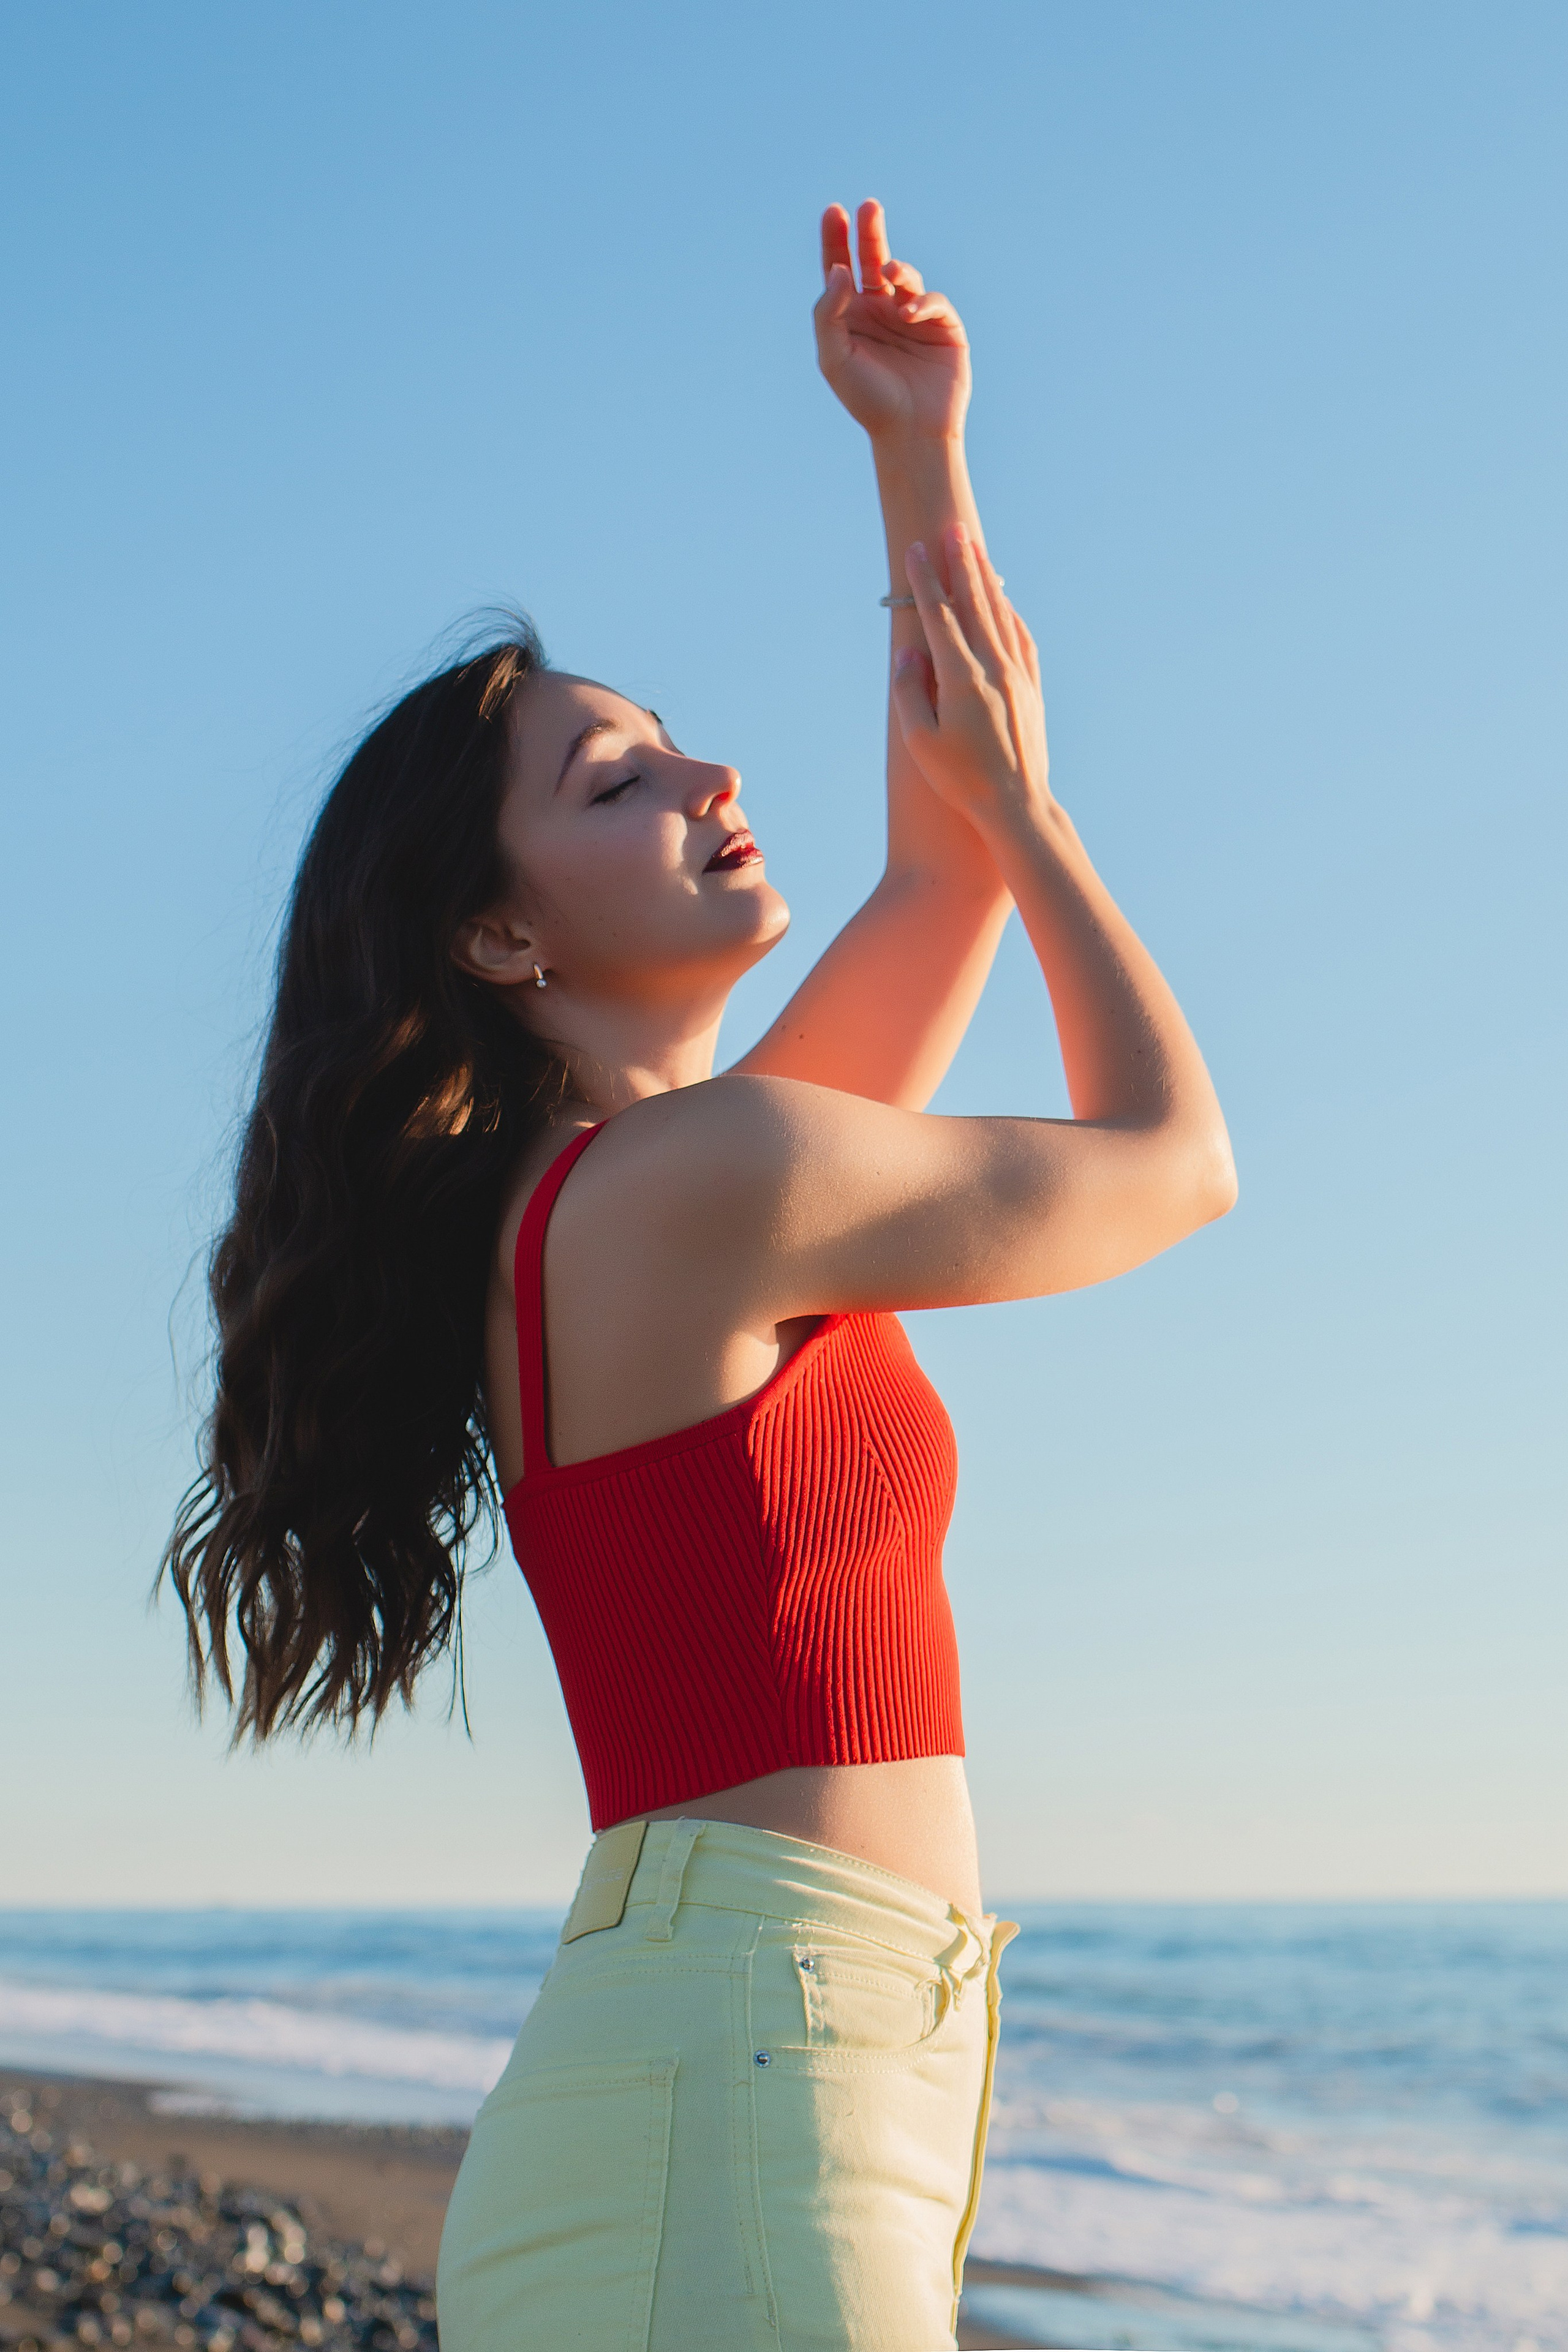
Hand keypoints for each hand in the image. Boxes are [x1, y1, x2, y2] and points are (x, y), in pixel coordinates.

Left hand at [814, 200, 970, 446]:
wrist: (909, 433)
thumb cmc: (867, 400)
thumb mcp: (833, 357)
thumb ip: (828, 313)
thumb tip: (838, 270)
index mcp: (852, 317)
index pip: (841, 269)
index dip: (837, 240)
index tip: (834, 212)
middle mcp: (881, 311)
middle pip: (874, 260)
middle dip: (871, 233)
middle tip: (868, 207)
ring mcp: (913, 317)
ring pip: (906, 276)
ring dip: (898, 269)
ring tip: (892, 274)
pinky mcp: (943, 327)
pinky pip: (933, 301)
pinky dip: (922, 301)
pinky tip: (909, 314)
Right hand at [891, 526, 1049, 829]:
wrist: (1017, 805)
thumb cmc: (962, 779)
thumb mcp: (920, 742)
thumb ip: (909, 692)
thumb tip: (908, 652)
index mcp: (962, 679)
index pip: (940, 616)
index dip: (925, 580)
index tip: (915, 549)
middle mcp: (994, 668)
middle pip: (976, 603)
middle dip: (962, 564)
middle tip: (954, 528)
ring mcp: (1018, 676)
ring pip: (1001, 615)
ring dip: (987, 581)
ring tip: (977, 550)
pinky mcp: (1032, 688)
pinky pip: (1021, 639)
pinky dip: (1010, 615)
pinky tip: (1004, 603)